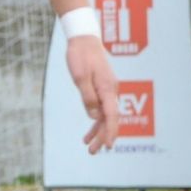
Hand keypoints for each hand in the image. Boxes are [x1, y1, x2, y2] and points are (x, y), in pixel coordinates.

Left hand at [68, 36, 119, 153]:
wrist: (84, 39)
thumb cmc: (81, 56)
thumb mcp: (80, 77)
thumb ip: (87, 97)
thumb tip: (93, 115)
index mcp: (107, 88)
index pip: (111, 115)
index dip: (110, 132)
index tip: (108, 146)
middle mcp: (111, 90)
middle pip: (110, 119)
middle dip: (103, 136)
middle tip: (92, 152)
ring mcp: (108, 89)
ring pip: (106, 115)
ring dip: (98, 131)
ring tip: (88, 146)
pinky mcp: (103, 88)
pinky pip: (102, 108)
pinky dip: (96, 120)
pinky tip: (89, 130)